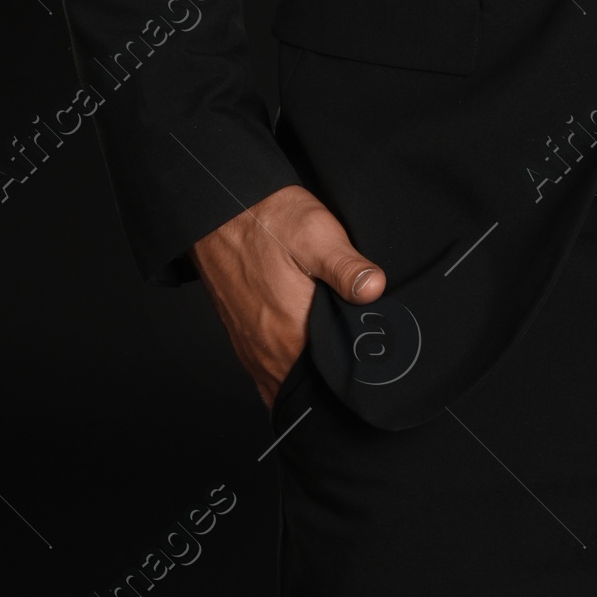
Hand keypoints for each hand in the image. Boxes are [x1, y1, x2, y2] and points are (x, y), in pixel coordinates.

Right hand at [190, 182, 384, 407]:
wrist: (219, 213)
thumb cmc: (266, 220)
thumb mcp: (315, 233)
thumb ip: (346, 267)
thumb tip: (375, 290)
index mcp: (293, 333)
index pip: (336, 375)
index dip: (360, 368)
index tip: (377, 352)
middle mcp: (270, 351)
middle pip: (314, 383)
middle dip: (338, 375)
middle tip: (360, 347)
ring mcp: (254, 350)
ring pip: (290, 383)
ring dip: (314, 374)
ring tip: (336, 347)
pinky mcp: (244, 342)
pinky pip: (270, 375)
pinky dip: (291, 371)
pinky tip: (307, 351)